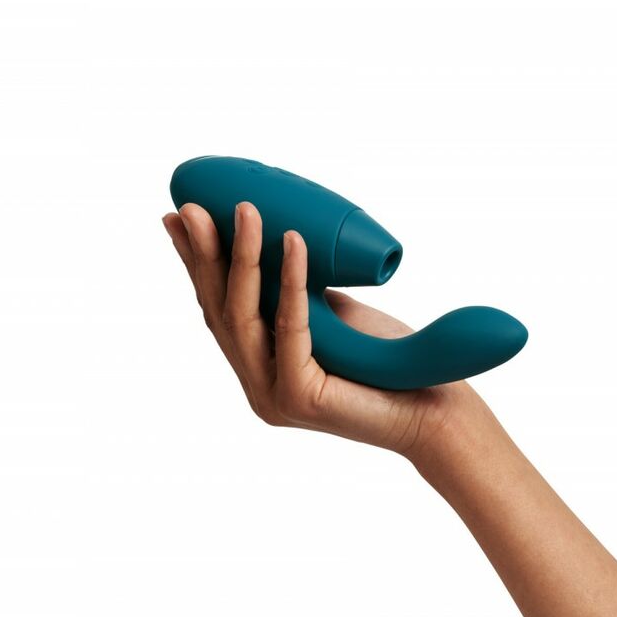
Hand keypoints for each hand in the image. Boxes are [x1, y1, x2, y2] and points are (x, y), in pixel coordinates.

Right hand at [162, 202, 478, 455]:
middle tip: (194, 206)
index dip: (196, 263)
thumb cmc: (388, 361)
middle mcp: (258, 386)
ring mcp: (272, 397)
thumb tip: (279, 237)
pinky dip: (290, 280)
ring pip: (244, 318)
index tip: (181, 215)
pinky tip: (292, 241)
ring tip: (246, 209)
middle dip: (204, 254)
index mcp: (260, 368)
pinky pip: (289, 327)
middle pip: (220, 312)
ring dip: (242, 257)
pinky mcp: (297, 398)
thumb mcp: (332, 314)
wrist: (435, 410)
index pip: (218, 309)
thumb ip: (300, 292)